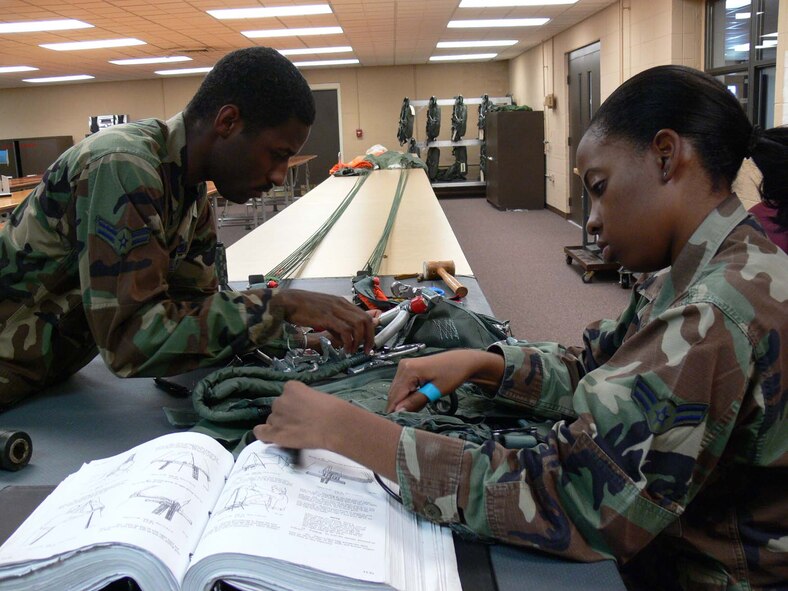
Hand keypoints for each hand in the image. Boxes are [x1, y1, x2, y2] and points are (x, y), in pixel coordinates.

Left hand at [254, 380, 403, 480]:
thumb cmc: (334, 410)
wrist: (335, 425)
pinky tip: (270, 437)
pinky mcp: (275, 433)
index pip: (287, 393)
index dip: (294, 403)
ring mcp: (276, 416)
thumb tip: (305, 409)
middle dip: (286, 414)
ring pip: (271, 420)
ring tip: (294, 433)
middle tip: (300, 423)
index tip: (302, 409)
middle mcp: (280, 400)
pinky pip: (261, 432)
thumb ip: (306, 400)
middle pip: (278, 407)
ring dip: (280, 425)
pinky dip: (263, 434)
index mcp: (291, 387)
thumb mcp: (319, 396)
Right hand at [272, 289, 374, 352]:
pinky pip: (345, 330)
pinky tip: (345, 349)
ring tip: (353, 351)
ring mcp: (335, 309)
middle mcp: (341, 304)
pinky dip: (349, 341)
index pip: (364, 314)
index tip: (369, 342)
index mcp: (342, 302)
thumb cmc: (302, 308)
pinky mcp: (327, 317)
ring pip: (358, 324)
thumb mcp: (324, 314)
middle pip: (365, 320)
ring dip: (359, 340)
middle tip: (367, 349)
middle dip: (370, 337)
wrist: (287, 302)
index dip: (370, 330)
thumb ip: (336, 324)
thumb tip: (344, 338)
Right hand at [386, 350, 504, 412]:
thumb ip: (415, 401)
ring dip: (403, 401)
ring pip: (396, 390)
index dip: (395, 411)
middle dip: (399, 407)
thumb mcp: (435, 391)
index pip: (395, 396)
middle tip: (410, 417)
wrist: (462, 361)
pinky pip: (402, 386)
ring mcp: (404, 366)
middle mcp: (402, 366)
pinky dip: (407, 395)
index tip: (400, 423)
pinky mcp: (407, 368)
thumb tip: (398, 412)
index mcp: (408, 370)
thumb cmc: (452, 375)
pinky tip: (416, 399)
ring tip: (416, 407)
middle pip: (393, 393)